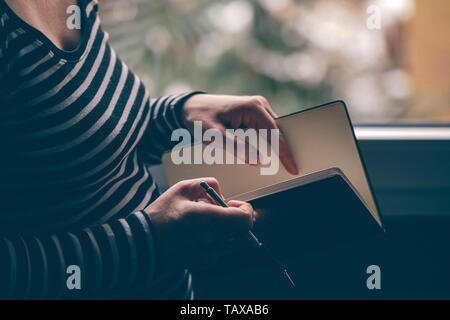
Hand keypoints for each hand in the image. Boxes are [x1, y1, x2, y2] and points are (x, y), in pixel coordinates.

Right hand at [144, 177, 253, 272]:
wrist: (144, 244)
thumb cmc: (161, 216)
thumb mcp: (181, 189)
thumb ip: (206, 184)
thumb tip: (220, 193)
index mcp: (206, 218)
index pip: (244, 219)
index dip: (246, 209)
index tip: (235, 203)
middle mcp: (211, 238)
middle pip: (242, 230)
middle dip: (237, 218)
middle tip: (224, 210)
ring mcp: (209, 253)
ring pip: (234, 240)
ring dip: (228, 229)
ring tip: (209, 221)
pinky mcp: (205, 262)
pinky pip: (222, 249)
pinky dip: (218, 240)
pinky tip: (201, 233)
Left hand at [182, 94, 298, 174]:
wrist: (190, 106)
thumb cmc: (200, 118)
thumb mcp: (215, 135)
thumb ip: (237, 147)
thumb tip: (258, 160)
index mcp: (253, 107)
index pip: (275, 133)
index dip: (285, 153)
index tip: (293, 168)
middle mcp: (259, 105)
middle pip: (277, 133)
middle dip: (283, 151)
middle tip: (290, 170)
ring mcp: (258, 108)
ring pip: (272, 133)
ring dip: (274, 148)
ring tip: (277, 162)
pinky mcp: (254, 114)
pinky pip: (265, 131)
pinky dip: (265, 144)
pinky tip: (263, 154)